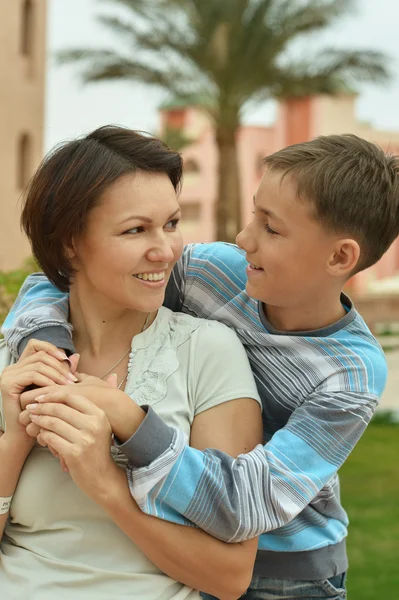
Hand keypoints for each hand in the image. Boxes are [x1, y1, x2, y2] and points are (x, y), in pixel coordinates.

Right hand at [0, 340, 75, 443]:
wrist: (25, 433)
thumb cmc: (43, 412)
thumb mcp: (55, 387)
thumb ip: (63, 372)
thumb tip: (77, 356)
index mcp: (22, 365)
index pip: (36, 345)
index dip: (52, 349)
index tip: (67, 360)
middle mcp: (13, 367)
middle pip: (40, 355)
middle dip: (59, 365)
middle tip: (73, 378)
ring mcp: (8, 375)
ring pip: (38, 364)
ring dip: (56, 374)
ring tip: (68, 385)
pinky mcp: (8, 384)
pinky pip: (32, 375)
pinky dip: (47, 381)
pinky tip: (56, 390)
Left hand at [20, 375, 144, 442]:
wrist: (102, 476)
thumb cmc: (97, 447)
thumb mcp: (98, 422)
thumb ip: (86, 402)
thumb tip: (76, 380)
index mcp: (98, 414)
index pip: (72, 396)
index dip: (53, 395)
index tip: (41, 396)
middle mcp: (93, 424)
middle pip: (60, 408)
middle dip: (41, 407)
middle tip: (30, 408)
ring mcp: (84, 439)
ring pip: (53, 423)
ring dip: (39, 420)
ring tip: (32, 420)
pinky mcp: (74, 453)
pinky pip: (51, 438)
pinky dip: (42, 435)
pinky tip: (39, 434)